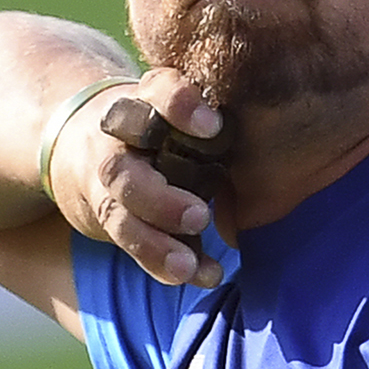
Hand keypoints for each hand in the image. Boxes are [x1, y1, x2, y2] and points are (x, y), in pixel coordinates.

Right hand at [48, 67, 228, 286]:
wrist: (88, 143)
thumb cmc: (165, 123)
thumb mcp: (183, 108)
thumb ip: (213, 124)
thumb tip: (280, 145)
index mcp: (146, 101)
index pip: (158, 92)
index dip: (180, 107)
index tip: (213, 126)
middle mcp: (117, 142)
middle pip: (123, 169)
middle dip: (158, 198)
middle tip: (199, 216)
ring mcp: (107, 183)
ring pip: (120, 214)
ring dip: (155, 243)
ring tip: (187, 265)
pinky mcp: (109, 217)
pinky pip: (132, 245)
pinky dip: (163, 264)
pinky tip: (201, 275)